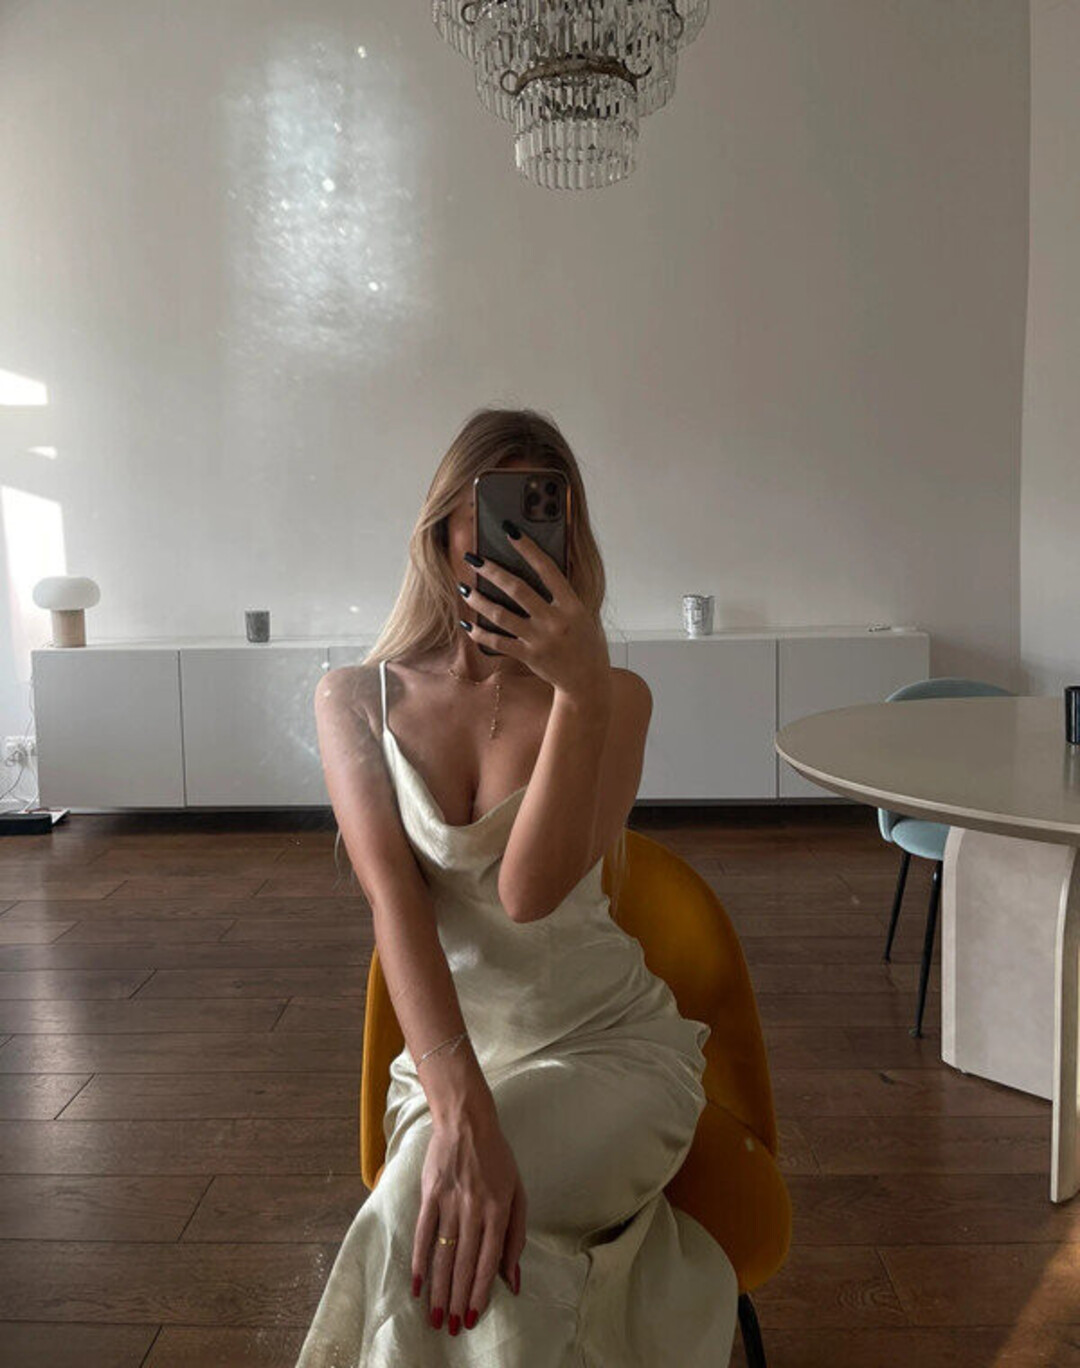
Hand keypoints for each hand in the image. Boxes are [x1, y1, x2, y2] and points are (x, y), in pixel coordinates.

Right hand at [413, 1108, 526, 1333]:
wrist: (468, 1122)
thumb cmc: (498, 1159)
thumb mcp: (518, 1193)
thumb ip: (516, 1237)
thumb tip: (513, 1279)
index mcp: (498, 1210)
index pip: (488, 1261)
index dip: (480, 1292)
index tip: (473, 1316)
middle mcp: (474, 1209)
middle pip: (463, 1263)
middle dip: (457, 1299)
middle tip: (451, 1327)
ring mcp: (450, 1201)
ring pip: (443, 1253)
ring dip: (438, 1287)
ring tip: (434, 1315)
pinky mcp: (430, 1194)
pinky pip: (423, 1232)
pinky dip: (420, 1260)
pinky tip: (417, 1283)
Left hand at [460, 522, 609, 699]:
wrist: (588, 680)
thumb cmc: (586, 643)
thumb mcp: (583, 614)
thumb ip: (564, 595)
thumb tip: (540, 569)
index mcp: (572, 604)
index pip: (547, 569)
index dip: (527, 548)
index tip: (509, 531)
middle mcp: (555, 620)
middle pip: (517, 589)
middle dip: (491, 571)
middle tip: (472, 558)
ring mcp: (540, 639)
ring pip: (501, 615)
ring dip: (479, 600)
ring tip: (464, 588)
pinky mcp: (528, 656)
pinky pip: (498, 642)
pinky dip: (480, 633)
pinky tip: (467, 623)